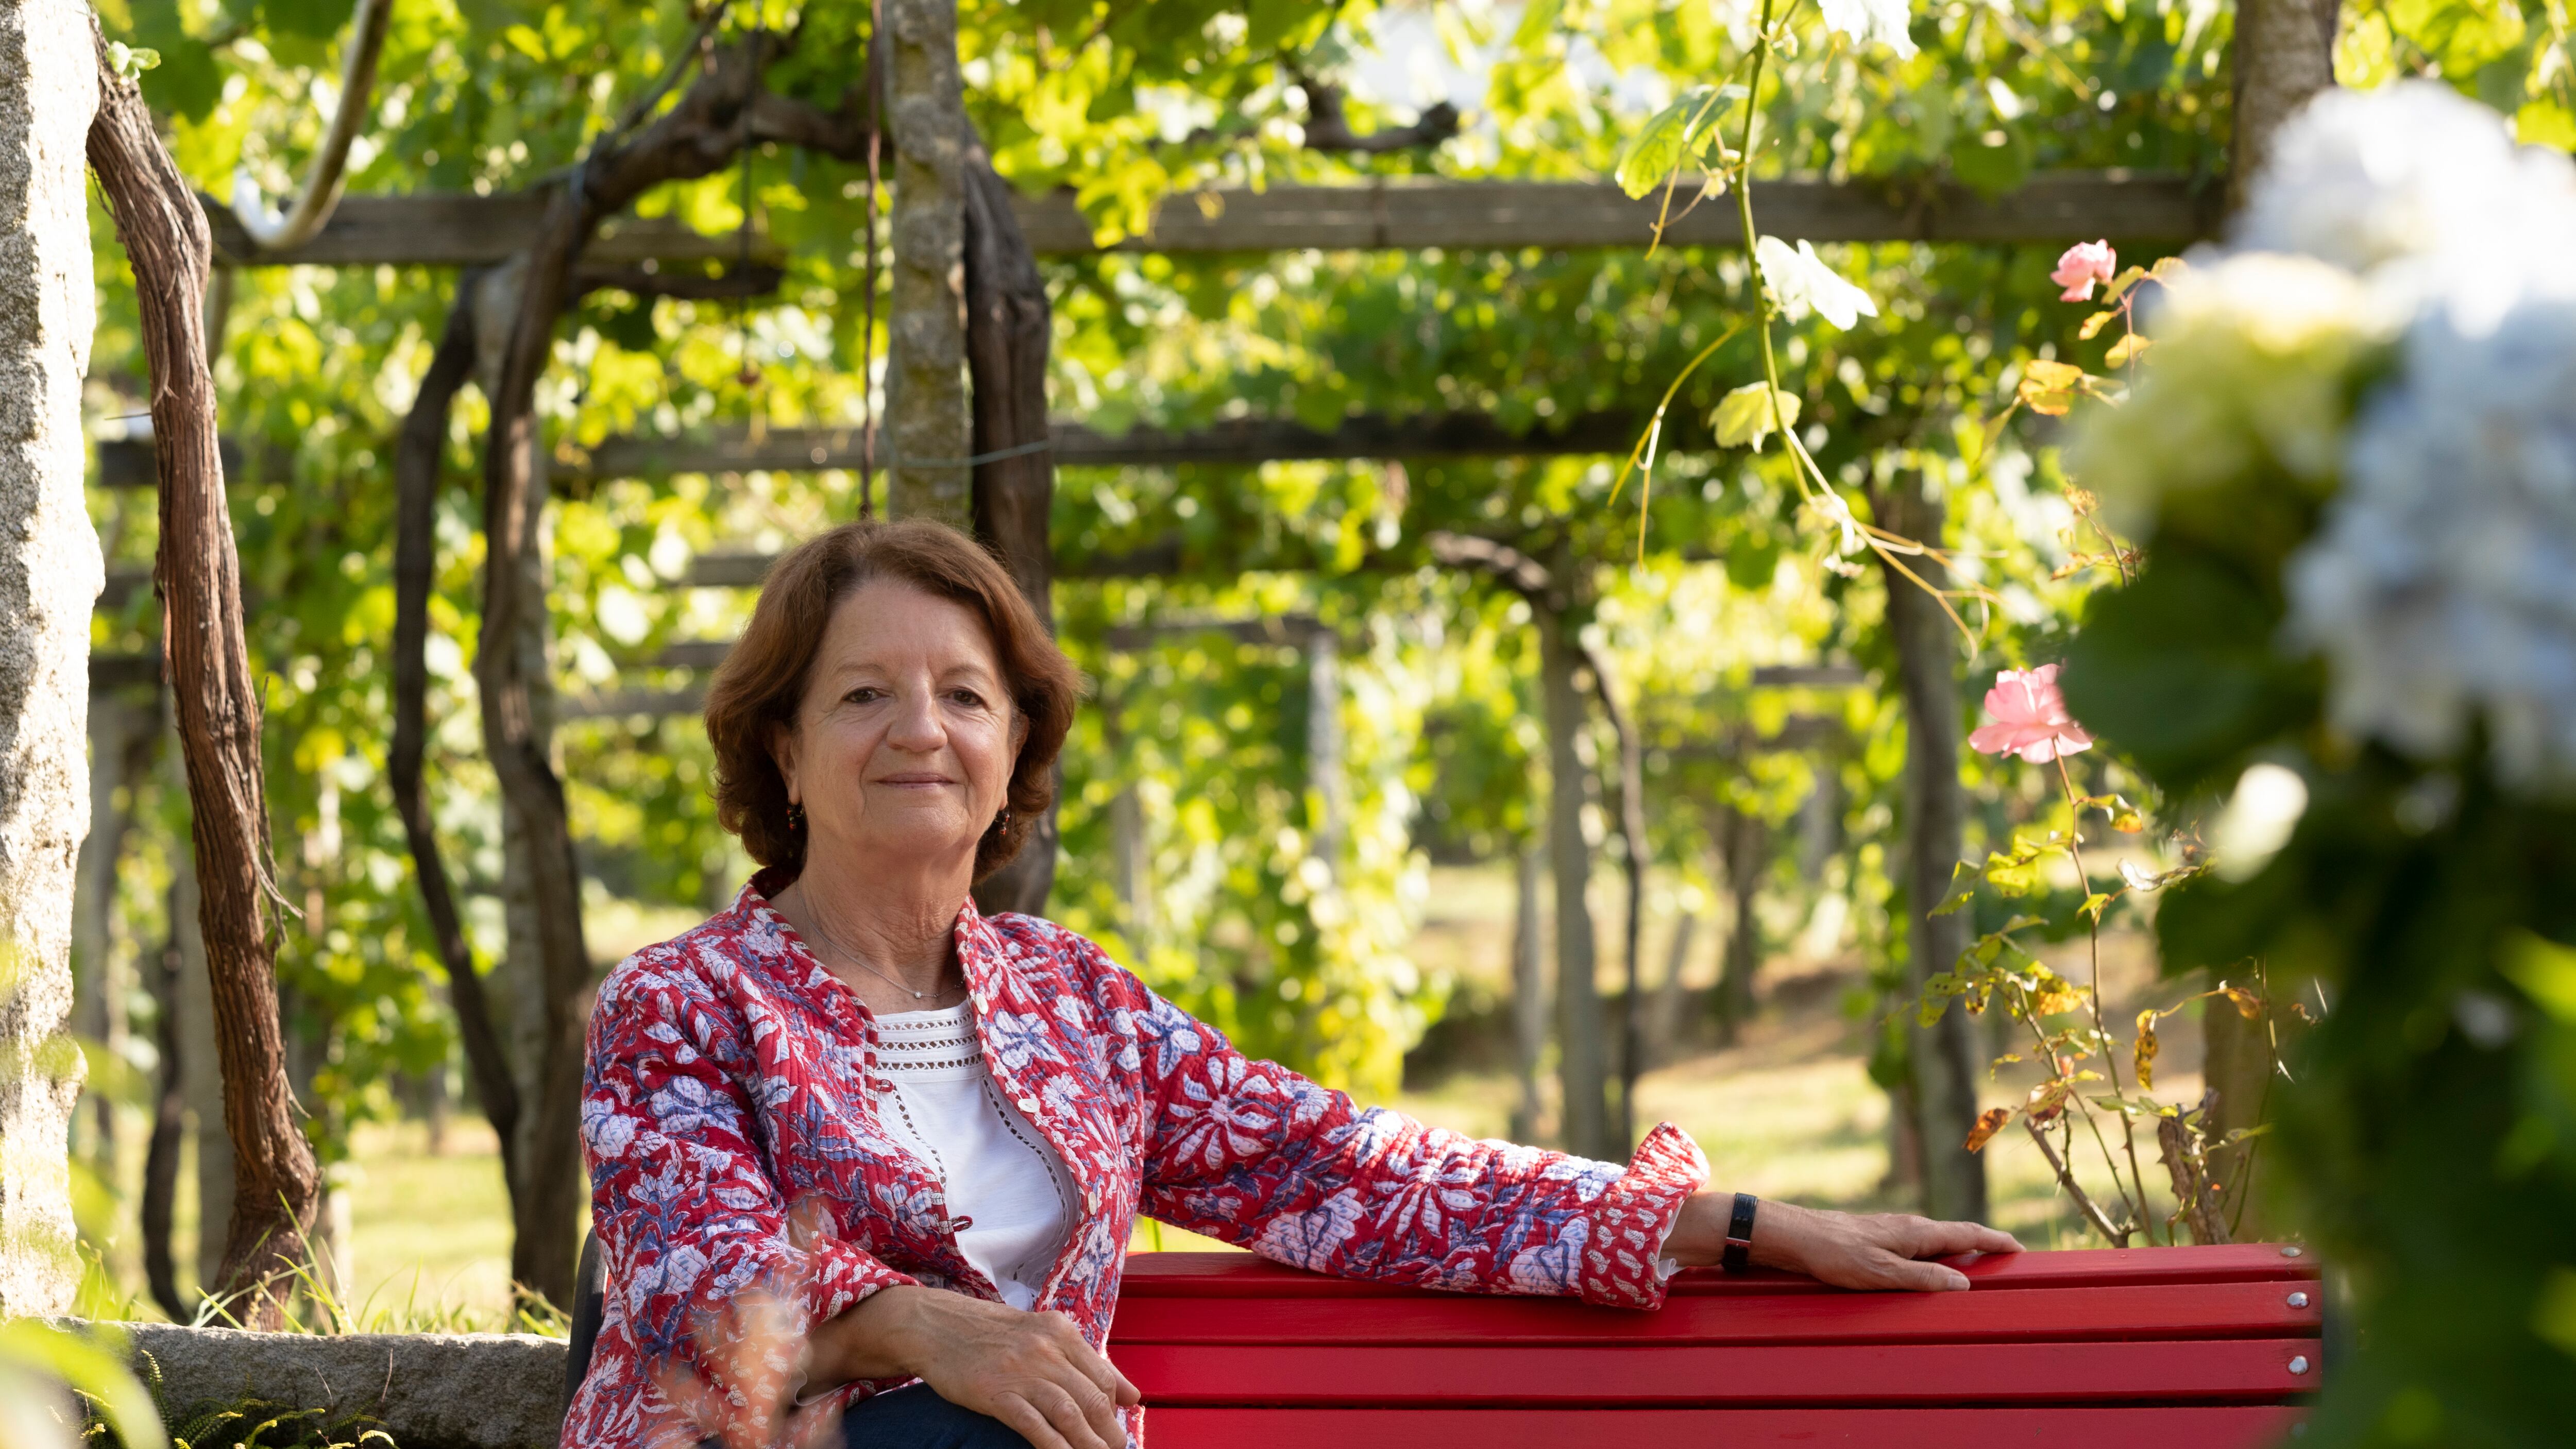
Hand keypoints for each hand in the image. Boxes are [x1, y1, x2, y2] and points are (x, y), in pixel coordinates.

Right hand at [812, 1285, 1141, 1448]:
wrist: (936, 1324)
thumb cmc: (990, 1334)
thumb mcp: (1042, 1334)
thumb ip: (1086, 1362)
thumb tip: (1132, 1395)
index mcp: (1061, 1332)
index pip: (1102, 1376)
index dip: (1115, 1409)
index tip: (1117, 1431)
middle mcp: (1046, 1349)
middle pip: (1092, 1398)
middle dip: (1110, 1433)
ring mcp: (1021, 1370)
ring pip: (1069, 1413)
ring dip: (1089, 1444)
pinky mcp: (996, 1392)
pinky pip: (1034, 1425)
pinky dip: (1054, 1445)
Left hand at [1665, 1193, 2021, 1290]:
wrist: (1795, 1237)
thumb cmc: (1835, 1254)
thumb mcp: (1881, 1272)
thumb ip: (1922, 1277)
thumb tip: (1964, 1282)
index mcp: (1916, 1232)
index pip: (1968, 1233)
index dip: (1996, 1241)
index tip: (2022, 1250)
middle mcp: (1908, 1227)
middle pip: (1957, 1236)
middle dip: (1985, 1247)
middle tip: (2010, 1263)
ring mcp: (1893, 1231)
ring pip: (1937, 1241)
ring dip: (1960, 1252)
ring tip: (1981, 1269)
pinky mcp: (1878, 1239)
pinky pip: (1918, 1247)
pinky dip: (1936, 1256)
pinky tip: (1933, 1269)